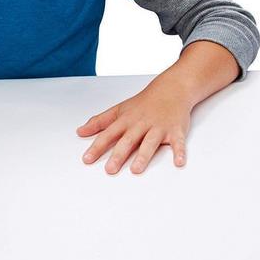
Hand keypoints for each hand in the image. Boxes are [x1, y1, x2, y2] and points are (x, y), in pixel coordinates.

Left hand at [75, 81, 192, 174]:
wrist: (170, 89)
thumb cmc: (142, 103)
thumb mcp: (118, 110)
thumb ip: (99, 121)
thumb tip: (80, 131)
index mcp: (125, 120)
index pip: (108, 134)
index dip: (97, 147)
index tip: (87, 159)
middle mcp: (140, 124)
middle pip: (128, 140)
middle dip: (118, 155)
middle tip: (110, 169)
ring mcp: (158, 127)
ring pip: (150, 142)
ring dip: (143, 156)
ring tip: (136, 169)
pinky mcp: (175, 130)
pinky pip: (178, 142)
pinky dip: (179, 152)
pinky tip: (178, 162)